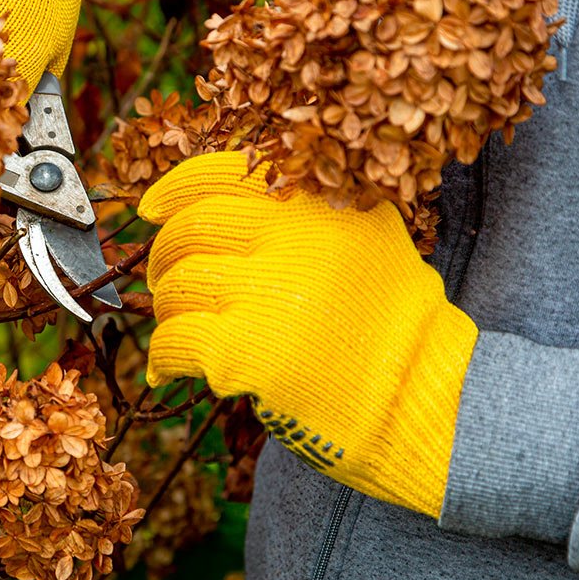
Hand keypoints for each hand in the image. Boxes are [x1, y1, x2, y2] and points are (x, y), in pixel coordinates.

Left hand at [140, 152, 478, 515]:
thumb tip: (221, 202)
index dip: (174, 189)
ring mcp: (267, 296)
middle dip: (163, 257)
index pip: (222, 175)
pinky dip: (161, 357)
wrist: (427, 404)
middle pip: (189, 229)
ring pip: (177, 284)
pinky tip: (165, 370)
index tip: (151, 208)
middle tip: (163, 278)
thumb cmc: (395, 329)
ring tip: (181, 327)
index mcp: (318, 206)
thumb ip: (307, 214)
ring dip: (167, 309)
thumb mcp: (369, 241)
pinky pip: (174, 340)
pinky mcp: (246, 353)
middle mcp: (292, 240)